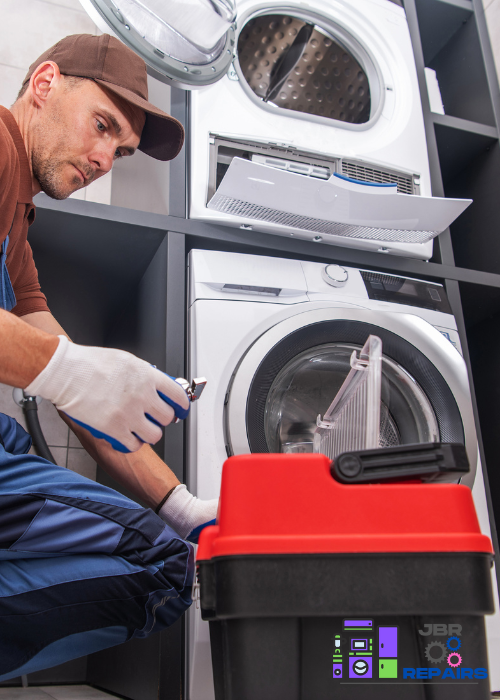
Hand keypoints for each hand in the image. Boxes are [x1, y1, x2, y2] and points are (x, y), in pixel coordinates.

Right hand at [25, 336, 189, 451]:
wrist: (65, 372)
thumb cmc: (90, 363)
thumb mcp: (127, 361)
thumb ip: (144, 375)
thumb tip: (154, 386)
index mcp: (147, 376)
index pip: (178, 395)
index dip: (181, 405)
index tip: (180, 409)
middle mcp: (142, 396)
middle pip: (167, 418)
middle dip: (161, 419)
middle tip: (154, 418)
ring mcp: (129, 414)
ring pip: (154, 435)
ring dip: (148, 433)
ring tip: (139, 428)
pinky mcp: (114, 429)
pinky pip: (133, 445)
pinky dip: (131, 443)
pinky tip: (126, 436)